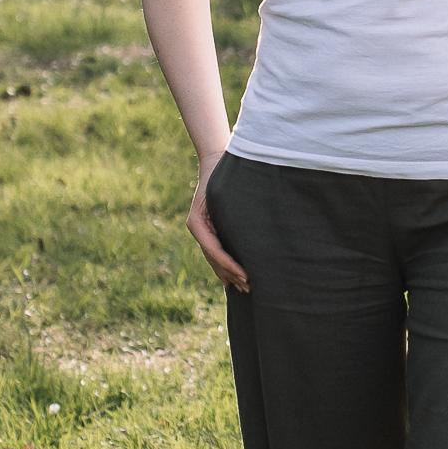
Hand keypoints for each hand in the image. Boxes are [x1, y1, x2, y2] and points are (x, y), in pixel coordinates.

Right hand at [186, 166, 249, 290]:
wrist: (216, 160)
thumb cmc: (223, 174)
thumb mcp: (225, 193)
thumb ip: (233, 213)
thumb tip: (250, 234)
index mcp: (197, 223)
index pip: (215, 251)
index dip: (230, 266)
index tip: (246, 276)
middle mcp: (197, 228)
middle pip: (214, 258)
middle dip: (231, 274)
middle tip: (249, 288)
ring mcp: (201, 229)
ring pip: (214, 258)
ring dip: (228, 273)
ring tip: (243, 288)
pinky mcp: (209, 228)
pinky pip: (215, 251)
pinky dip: (224, 264)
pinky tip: (232, 278)